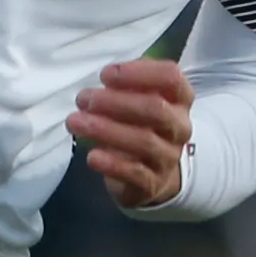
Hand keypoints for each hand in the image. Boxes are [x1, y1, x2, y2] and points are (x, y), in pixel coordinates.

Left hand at [71, 59, 192, 209]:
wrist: (155, 175)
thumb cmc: (141, 126)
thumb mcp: (140, 100)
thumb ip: (127, 85)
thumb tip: (106, 79)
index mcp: (180, 100)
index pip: (171, 78)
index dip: (140, 72)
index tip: (106, 74)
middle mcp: (179, 128)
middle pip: (156, 109)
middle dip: (116, 102)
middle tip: (84, 99)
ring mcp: (168, 157)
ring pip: (144, 141)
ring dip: (105, 130)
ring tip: (75, 122)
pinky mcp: (152, 183)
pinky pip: (136, 173)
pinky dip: (112, 164)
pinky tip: (92, 156)